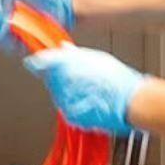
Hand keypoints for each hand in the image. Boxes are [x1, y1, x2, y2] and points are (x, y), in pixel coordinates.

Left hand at [26, 45, 145, 135]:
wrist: (129, 103)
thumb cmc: (117, 80)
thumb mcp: (95, 57)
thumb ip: (73, 54)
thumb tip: (62, 49)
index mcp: (63, 64)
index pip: (39, 62)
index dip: (38, 62)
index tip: (34, 63)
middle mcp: (60, 83)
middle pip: (51, 79)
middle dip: (61, 76)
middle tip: (81, 76)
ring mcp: (64, 101)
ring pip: (59, 94)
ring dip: (69, 91)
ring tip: (90, 89)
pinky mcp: (70, 115)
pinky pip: (67, 107)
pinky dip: (75, 104)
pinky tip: (90, 100)